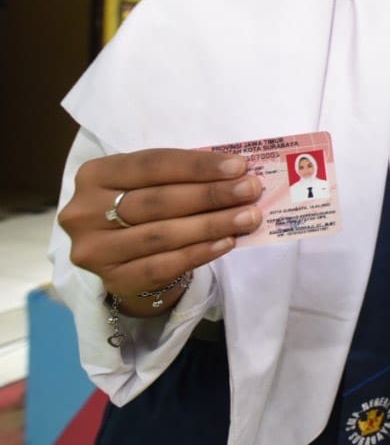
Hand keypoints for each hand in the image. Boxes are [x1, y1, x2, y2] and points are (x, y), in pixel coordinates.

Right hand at [58, 149, 263, 316]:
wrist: (125, 256)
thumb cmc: (146, 207)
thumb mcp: (154, 182)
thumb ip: (184, 175)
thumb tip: (238, 172)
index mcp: (95, 174)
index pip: (153, 164)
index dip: (198, 165)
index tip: (239, 166)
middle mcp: (85, 211)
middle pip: (158, 200)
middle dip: (211, 194)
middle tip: (250, 190)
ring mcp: (95, 249)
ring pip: (163, 234)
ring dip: (212, 224)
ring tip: (249, 216)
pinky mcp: (112, 280)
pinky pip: (163, 265)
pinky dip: (199, 253)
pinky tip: (227, 242)